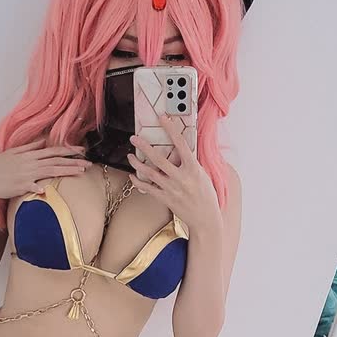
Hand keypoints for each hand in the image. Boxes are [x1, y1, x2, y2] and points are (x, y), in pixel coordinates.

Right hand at [0, 137, 87, 200]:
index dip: (68, 151)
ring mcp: (26, 174)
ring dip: (67, 171)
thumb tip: (42, 141)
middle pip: (56, 161)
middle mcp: (30, 163)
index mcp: (29, 155)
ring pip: (51, 171)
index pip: (52, 151)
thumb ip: (28, 147)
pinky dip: (39, 188)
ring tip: (81, 172)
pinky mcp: (20, 185)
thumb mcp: (12, 153)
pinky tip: (48, 190)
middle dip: (73, 161)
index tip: (82, 151)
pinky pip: (32, 186)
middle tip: (88, 164)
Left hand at [127, 115, 221, 232]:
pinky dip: (138, 182)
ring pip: (150, 173)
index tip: (163, 118)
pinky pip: (148, 188)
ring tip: (130, 156)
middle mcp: (181, 178)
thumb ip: (190, 162)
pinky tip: (132, 176)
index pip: (181, 144)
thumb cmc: (206, 195)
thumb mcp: (202, 174)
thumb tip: (180, 149)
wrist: (206, 218)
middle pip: (159, 159)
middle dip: (145, 147)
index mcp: (193, 169)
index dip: (171, 129)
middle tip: (134, 138)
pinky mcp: (165, 198)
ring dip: (138, 164)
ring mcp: (172, 189)